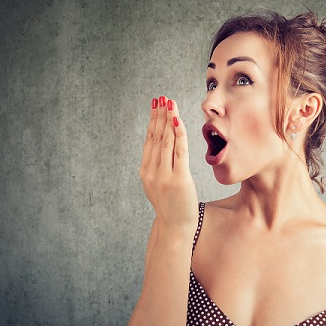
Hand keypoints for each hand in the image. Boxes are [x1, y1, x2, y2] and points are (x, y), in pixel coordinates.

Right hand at [139, 96, 197, 233]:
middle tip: (161, 97)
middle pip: (155, 137)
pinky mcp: (178, 179)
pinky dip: (178, 134)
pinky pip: (178, 151)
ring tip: (169, 103)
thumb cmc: (172, 206)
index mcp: (146, 171)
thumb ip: (162, 167)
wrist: (174, 228)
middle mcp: (151, 171)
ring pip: (165, 141)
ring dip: (167, 119)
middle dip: (159, 115)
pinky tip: (177, 120)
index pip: (150, 140)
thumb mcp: (161, 185)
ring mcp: (163, 175)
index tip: (156, 105)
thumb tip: (166, 150)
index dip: (153, 121)